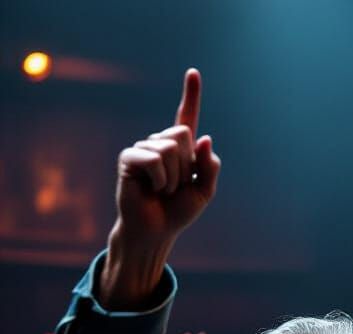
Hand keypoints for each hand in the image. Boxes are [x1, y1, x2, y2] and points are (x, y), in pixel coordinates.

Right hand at [112, 68, 219, 250]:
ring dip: (174, 178)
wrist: (156, 230)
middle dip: (187, 166)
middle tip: (176, 186)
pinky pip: (155, 160)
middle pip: (183, 135)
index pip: (187, 117)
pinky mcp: (129, 157)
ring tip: (163, 190)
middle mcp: (161, 143)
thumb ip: (210, 167)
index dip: (191, 95)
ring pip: (171, 150)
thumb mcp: (204, 191)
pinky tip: (152, 189)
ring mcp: (143, 148)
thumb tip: (205, 138)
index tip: (193, 72)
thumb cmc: (177, 212)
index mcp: (181, 150)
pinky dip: (160, 180)